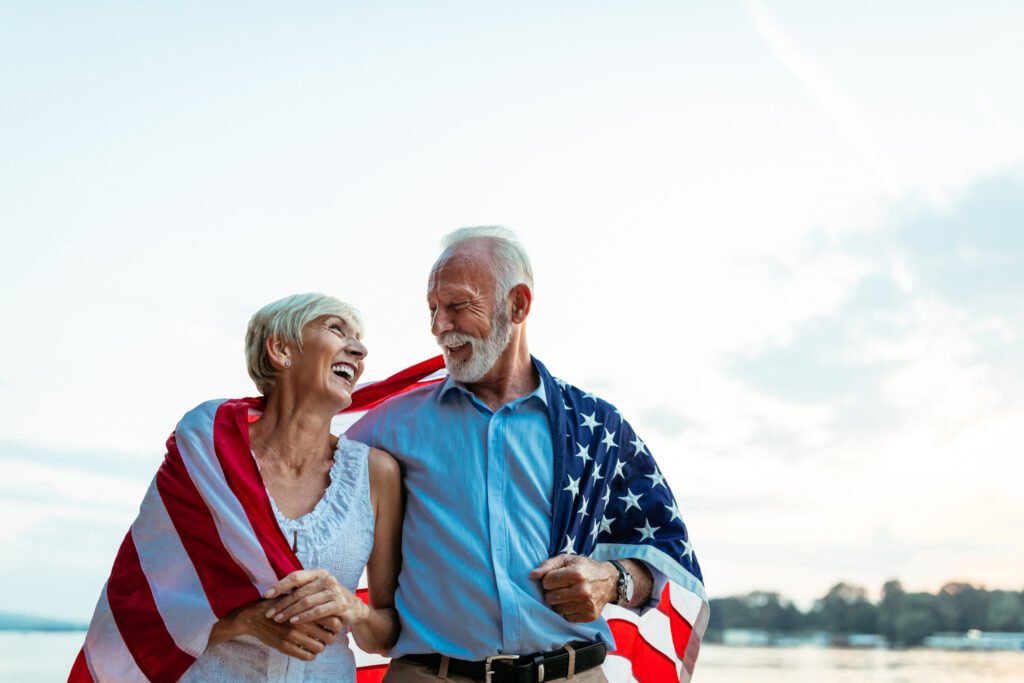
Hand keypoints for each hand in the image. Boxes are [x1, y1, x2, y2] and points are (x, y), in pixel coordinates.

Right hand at [213, 597, 339, 661]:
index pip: (334, 621)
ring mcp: (293, 636)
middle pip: (329, 637)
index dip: (337, 626)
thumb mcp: (295, 597)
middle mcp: (302, 623)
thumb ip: (312, 603)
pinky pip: (306, 656)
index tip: (334, 627)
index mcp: (307, 610)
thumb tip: (330, 607)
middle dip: (330, 638)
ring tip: (318, 644)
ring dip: (321, 647)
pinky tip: (308, 650)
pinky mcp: (285, 647)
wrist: (253, 616)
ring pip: (319, 648)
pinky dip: (311, 655)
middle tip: (327, 637)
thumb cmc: (277, 605)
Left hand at [265, 568, 369, 626]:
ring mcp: (334, 591)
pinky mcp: (340, 604)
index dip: (280, 585)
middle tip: (269, 613)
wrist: (354, 608)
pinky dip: (304, 617)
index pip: (296, 576)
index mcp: (318, 573)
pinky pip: (318, 611)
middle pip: (299, 591)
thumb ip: (300, 589)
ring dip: (289, 611)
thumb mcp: (316, 590)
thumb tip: (272, 591)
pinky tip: (293, 622)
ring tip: (277, 619)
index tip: (266, 595)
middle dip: (281, 603)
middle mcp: (327, 579)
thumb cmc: (328, 599)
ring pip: (306, 602)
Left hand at [529, 555, 617, 622]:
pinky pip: (567, 617)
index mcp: (577, 573)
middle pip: (550, 597)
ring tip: (568, 593)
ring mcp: (587, 605)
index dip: (548, 579)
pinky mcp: (589, 616)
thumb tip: (532, 575)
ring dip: (559, 602)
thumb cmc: (584, 567)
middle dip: (552, 591)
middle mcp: (583, 590)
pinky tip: (575, 601)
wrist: (610, 580)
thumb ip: (548, 565)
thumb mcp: (567, 559)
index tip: (555, 577)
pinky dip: (568, 610)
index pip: (547, 582)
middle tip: (561, 586)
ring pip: (557, 609)